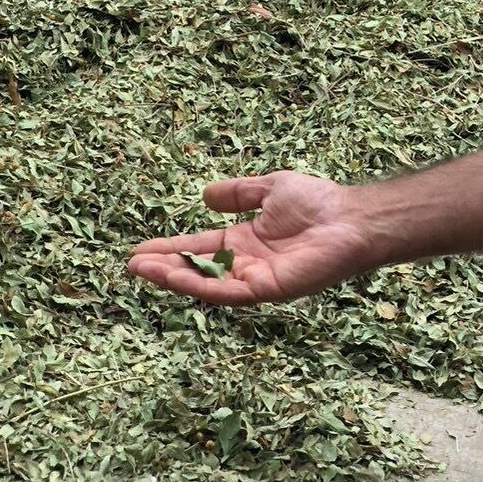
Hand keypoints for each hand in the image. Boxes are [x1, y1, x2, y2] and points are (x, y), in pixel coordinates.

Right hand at [128, 171, 377, 305]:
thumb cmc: (319, 203)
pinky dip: (201, 286)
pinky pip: (228, 292)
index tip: (139, 251)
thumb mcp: (270, 189)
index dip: (171, 249)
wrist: (350, 218)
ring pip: (206, 284)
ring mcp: (255, 280)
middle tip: (131, 266)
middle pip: (197, 269)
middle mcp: (246, 264)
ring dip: (174, 278)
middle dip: (164, 268)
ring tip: (143, 271)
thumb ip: (239, 194)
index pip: (200, 248)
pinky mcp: (267, 290)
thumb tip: (205, 196)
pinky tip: (177, 277)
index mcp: (245, 242)